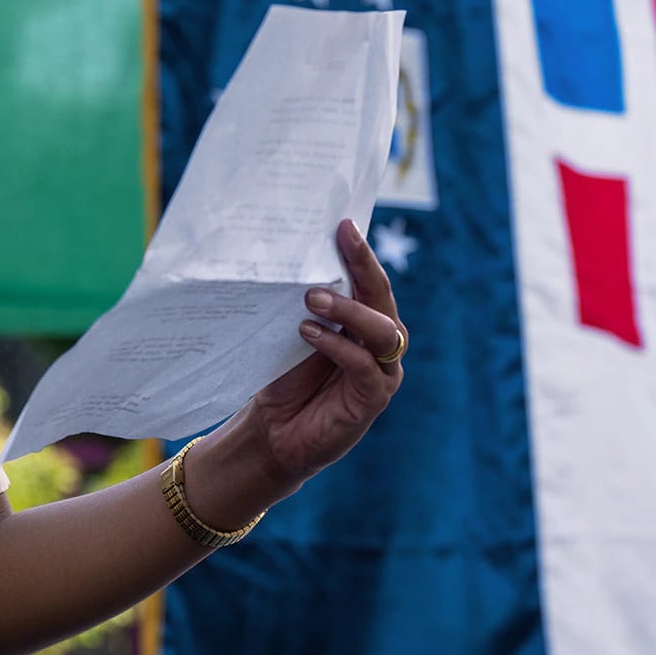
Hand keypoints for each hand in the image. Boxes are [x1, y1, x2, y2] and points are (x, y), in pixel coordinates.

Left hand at [240, 217, 406, 488]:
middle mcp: (381, 343)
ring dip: (348, 309)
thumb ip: (305, 304)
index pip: (368, 280)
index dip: (360, 252)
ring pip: (381, 330)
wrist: (273, 432)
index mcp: (365, 321)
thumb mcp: (293, 332)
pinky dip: (338, 347)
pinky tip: (308, 333)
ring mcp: (381, 372)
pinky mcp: (372, 400)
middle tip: (338, 241)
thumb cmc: (284, 377)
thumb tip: (291, 256)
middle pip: (381, 297)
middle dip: (362, 266)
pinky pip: (364, 367)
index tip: (343, 222)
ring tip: (311, 297)